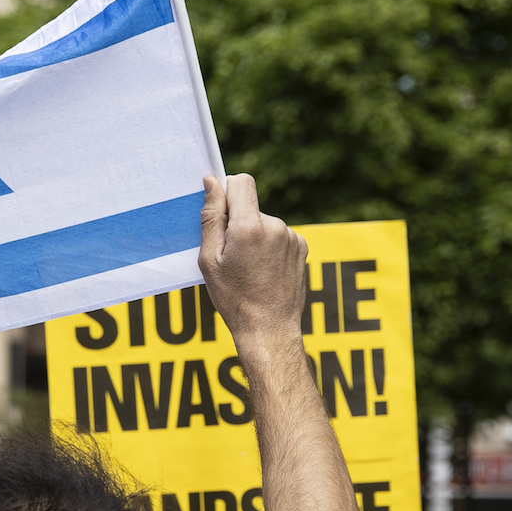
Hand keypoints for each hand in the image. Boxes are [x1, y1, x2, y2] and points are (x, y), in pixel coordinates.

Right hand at [198, 174, 308, 360]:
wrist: (269, 329)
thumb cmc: (234, 298)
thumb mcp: (210, 260)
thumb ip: (211, 217)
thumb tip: (211, 182)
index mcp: (249, 226)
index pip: (240, 182)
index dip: (227, 191)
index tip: (220, 212)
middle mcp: (275, 226)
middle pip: (250, 205)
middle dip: (238, 222)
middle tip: (230, 256)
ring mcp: (292, 236)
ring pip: (264, 222)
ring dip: (254, 236)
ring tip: (249, 268)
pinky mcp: (302, 247)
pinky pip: (279, 235)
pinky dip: (270, 247)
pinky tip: (264, 271)